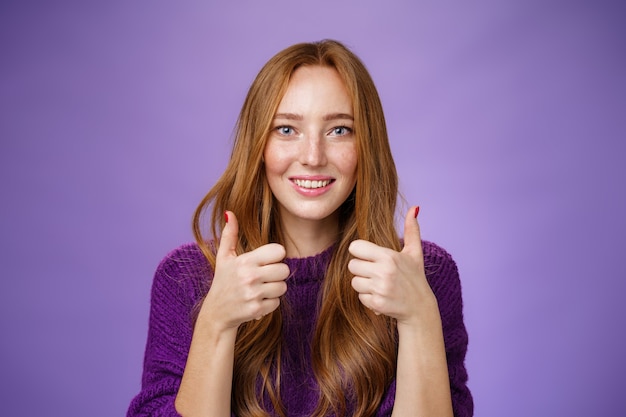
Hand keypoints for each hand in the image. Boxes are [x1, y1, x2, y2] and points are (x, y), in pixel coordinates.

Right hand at [200, 211, 289, 329]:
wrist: (216, 313)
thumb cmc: (223, 281)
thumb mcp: (224, 257)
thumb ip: (230, 235)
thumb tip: (229, 212)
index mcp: (245, 261)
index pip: (278, 251)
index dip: (275, 256)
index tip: (265, 262)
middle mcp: (250, 276)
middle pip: (284, 269)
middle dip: (276, 274)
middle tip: (264, 277)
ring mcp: (253, 294)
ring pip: (283, 287)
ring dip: (274, 289)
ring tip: (260, 289)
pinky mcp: (257, 309)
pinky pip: (277, 302)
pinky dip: (270, 303)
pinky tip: (257, 301)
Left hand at [348, 206, 435, 325]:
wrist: (420, 308)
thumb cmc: (415, 277)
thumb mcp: (415, 253)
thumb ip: (411, 230)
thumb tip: (414, 208)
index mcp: (389, 256)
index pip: (355, 247)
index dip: (360, 252)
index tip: (369, 257)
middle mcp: (383, 271)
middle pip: (352, 265)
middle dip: (362, 269)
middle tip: (376, 273)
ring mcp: (380, 288)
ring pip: (354, 282)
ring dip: (364, 284)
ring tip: (379, 285)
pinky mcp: (377, 303)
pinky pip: (359, 297)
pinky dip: (368, 298)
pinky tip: (380, 296)